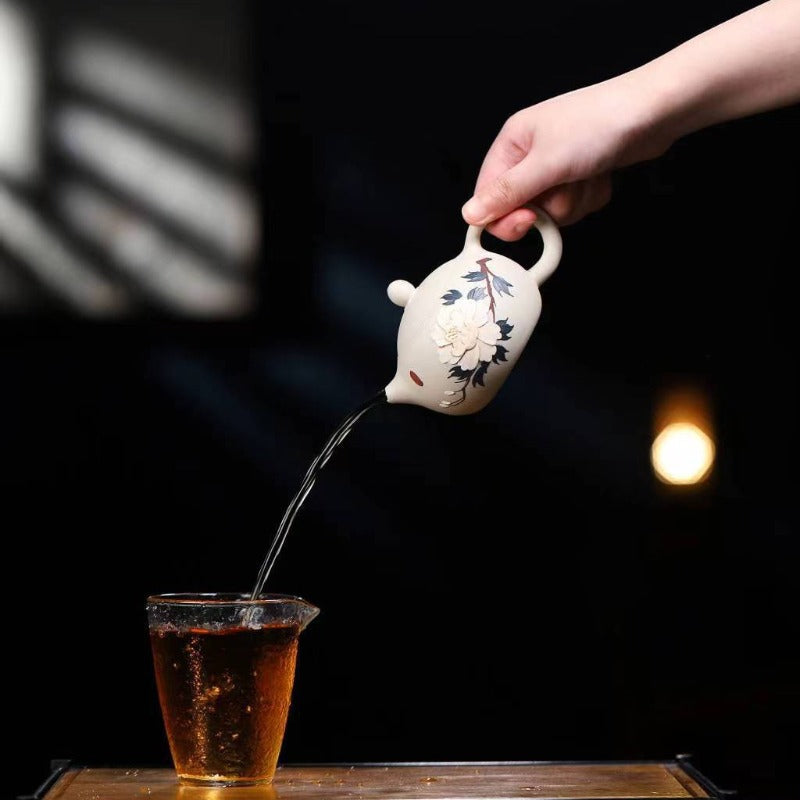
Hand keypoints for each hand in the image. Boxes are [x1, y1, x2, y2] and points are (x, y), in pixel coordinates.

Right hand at [462, 76, 669, 238]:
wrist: (654, 112)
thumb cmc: (599, 124)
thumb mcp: (546, 163)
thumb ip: (506, 193)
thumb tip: (469, 214)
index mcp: (512, 144)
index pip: (488, 197)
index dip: (505, 218)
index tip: (529, 221)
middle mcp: (530, 155)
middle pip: (522, 209)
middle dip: (549, 207)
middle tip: (566, 188)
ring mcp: (556, 166)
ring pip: (551, 212)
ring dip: (574, 201)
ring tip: (588, 174)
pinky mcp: (580, 175)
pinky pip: (574, 206)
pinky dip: (590, 197)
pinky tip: (601, 175)